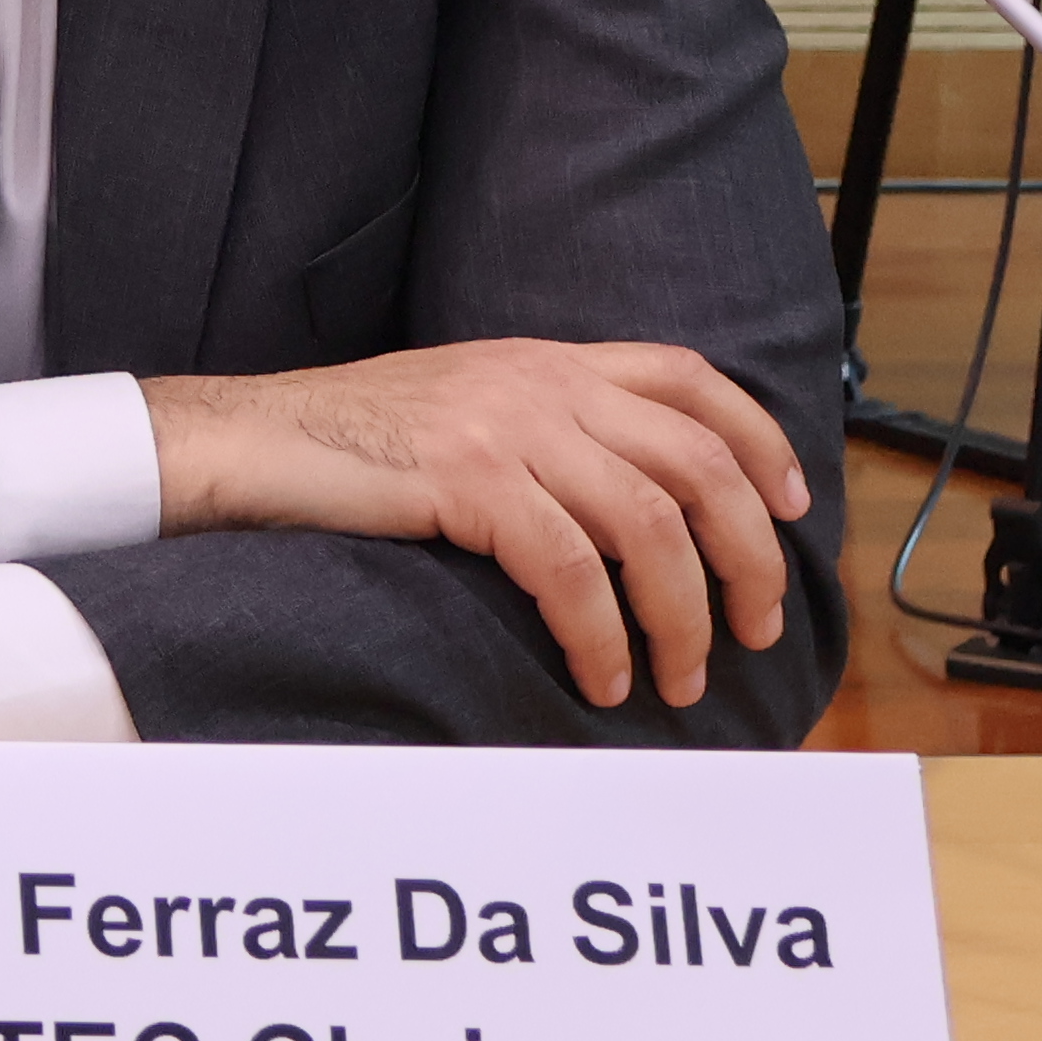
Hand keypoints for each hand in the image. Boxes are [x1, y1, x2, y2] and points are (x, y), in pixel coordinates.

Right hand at [146, 341, 808, 709]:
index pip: (688, 376)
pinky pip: (571, 569)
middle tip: (750, 630)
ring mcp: (505, 425)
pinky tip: (598, 675)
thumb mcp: (463, 409)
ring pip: (649, 524)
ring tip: (677, 680)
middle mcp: (539, 382)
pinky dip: (601, 634)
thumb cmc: (346, 448)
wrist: (248, 443)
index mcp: (545, 360)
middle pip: (696, 462)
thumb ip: (542, 430)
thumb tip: (625, 507)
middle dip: (746, 555)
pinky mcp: (467, 478)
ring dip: (681, 616)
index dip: (760, 438)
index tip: (793, 507)